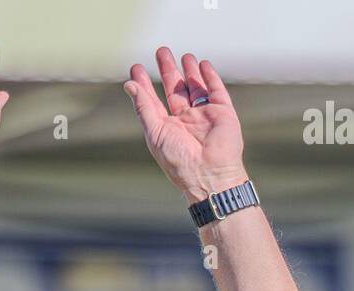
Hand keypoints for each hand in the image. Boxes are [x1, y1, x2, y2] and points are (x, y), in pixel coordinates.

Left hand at [123, 48, 247, 202]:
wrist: (210, 175)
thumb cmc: (180, 161)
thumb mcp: (156, 133)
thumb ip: (144, 107)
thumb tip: (130, 85)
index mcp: (167, 129)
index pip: (153, 102)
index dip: (145, 85)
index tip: (137, 69)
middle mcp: (185, 122)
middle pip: (175, 90)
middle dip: (168, 71)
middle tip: (161, 51)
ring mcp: (204, 117)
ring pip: (196, 88)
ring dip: (190, 72)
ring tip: (184, 55)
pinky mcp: (223, 113)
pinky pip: (216, 90)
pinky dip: (210, 77)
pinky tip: (203, 64)